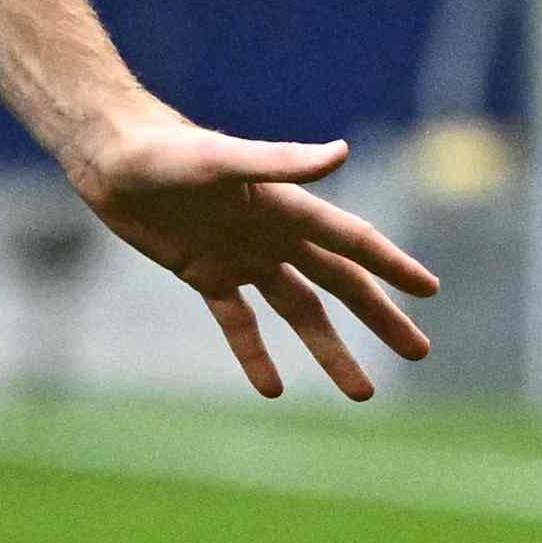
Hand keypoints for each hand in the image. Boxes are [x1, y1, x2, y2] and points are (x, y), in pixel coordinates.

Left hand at [69, 109, 440, 400]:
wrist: (112, 156)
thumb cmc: (165, 150)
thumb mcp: (219, 160)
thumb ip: (280, 162)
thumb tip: (341, 152)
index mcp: (288, 208)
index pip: (353, 242)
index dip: (392, 265)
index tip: (430, 290)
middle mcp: (274, 235)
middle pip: (340, 283)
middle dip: (380, 317)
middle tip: (419, 352)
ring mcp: (243, 256)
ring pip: (299, 311)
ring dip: (330, 350)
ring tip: (361, 392)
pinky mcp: (205, 273)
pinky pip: (240, 323)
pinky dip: (256, 354)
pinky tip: (272, 389)